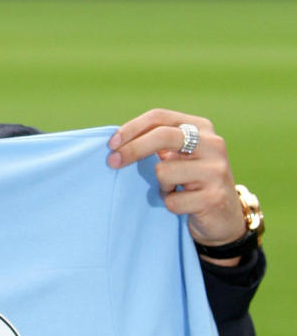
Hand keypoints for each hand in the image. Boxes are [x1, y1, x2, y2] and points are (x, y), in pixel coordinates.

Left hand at [107, 110, 245, 263]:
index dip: (131, 128)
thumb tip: (116, 142)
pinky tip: (183, 205)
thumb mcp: (178, 157)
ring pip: (163, 171)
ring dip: (160, 186)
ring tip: (173, 190)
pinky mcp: (213, 197)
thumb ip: (157, 144)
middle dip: (133, 149)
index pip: (160, 117)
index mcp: (200, 128)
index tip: (111, 144)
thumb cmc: (191, 182)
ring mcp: (215, 170)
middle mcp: (212, 144)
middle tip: (112, 162)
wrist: (224, 218)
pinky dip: (170, 205)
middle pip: (163, 136)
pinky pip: (172, 200)